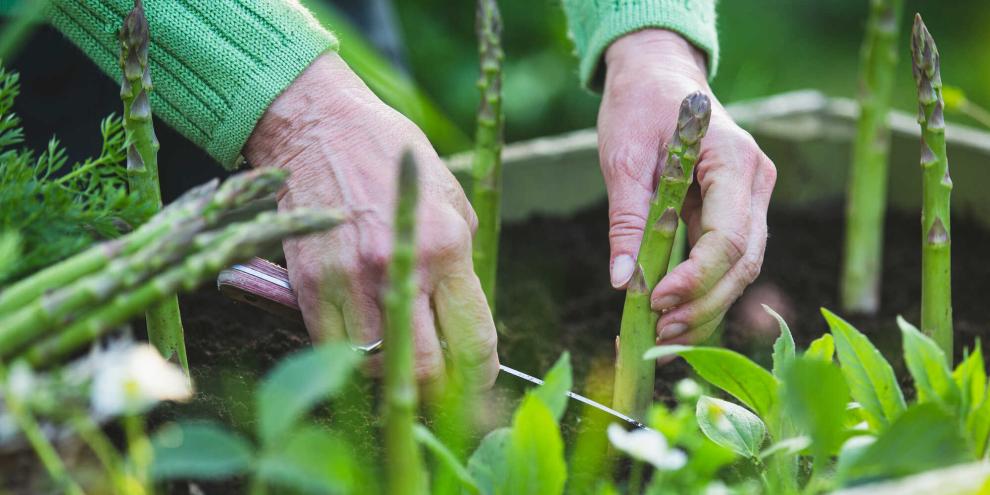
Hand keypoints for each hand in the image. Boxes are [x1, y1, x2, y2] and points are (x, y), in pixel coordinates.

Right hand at [244, 53, 498, 388]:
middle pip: (426, 372)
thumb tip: (465, 320)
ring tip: (400, 361)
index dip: (479, 375)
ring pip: (377, 369)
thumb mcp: (449, 197)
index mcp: (446, 245)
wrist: (318, 125)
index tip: (477, 378)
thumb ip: (461, 263)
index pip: (473, 341)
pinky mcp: (309, 285)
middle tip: (440, 385)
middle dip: (439, 390)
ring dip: (392, 375)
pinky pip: (334, 349)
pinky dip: (351, 357)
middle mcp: (400, 268)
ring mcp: (350, 280)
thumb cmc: (391, 158)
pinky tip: (363, 340)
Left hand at [598, 30, 776, 344]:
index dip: (696, 277)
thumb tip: (624, 282)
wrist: (659, 77)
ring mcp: (751, 200)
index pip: (729, 237)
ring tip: (662, 336)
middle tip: (659, 333)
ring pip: (740, 271)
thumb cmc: (640, 106)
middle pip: (743, 263)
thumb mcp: (623, 156)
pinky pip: (726, 263)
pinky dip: (702, 294)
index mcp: (734, 160)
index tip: (657, 301)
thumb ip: (628, 218)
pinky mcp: (736, 214)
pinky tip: (672, 318)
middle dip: (702, 304)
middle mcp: (755, 183)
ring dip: (705, 308)